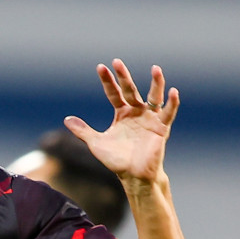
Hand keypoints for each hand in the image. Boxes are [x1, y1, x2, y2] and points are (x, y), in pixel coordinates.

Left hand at [63, 59, 178, 184]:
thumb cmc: (117, 160)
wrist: (133, 176)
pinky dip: (172, 103)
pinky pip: (168, 113)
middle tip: (117, 62)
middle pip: (130, 90)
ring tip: (156, 69)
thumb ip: (83, 131)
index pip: (113, 93)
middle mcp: (136, 112)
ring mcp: (150, 119)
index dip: (108, 81)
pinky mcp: (161, 128)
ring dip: (156, 83)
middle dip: (124, 76)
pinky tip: (173, 92)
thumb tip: (66, 119)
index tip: (101, 67)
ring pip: (154, 96)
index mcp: (122, 114)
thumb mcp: (96, 143)